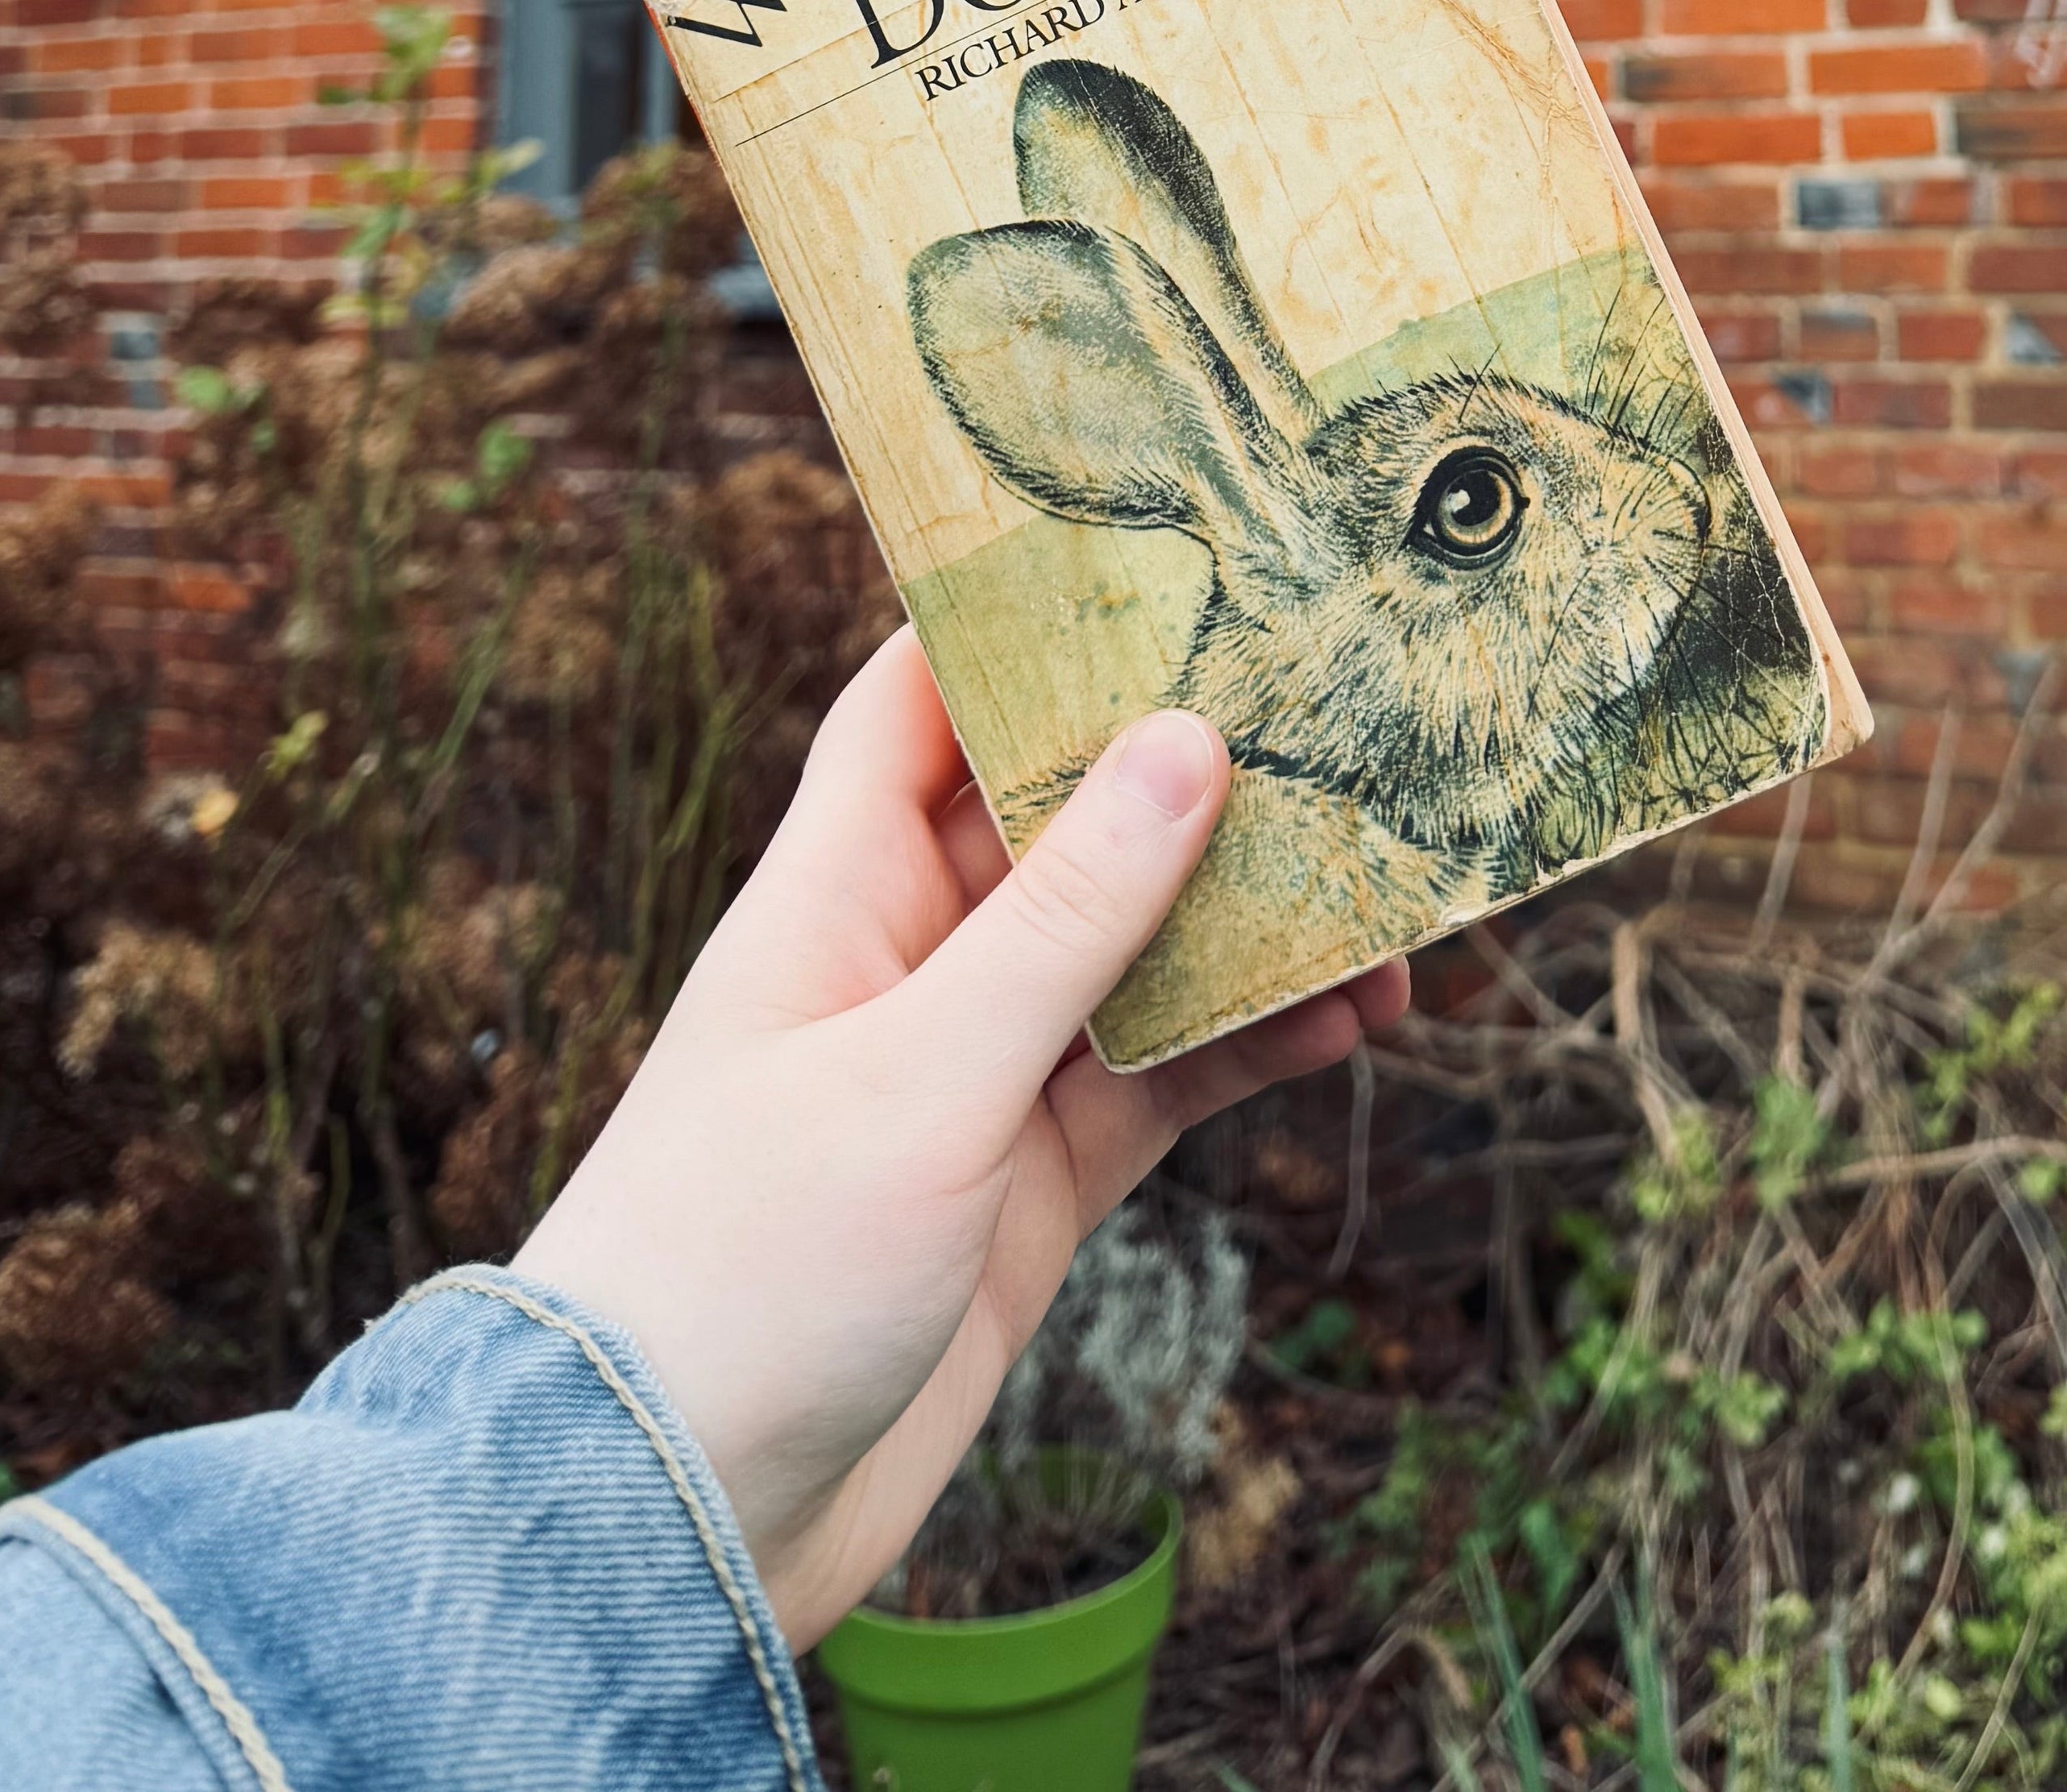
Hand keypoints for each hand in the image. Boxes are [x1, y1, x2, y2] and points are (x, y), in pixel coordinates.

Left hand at [517, 628, 1406, 1648]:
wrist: (669, 1526)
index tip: (1159, 540)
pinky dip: (1254, 1042)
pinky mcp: (1029, 1179)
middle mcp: (909, 957)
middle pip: (1067, 813)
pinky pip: (1163, 1073)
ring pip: (1138, 946)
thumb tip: (1187, 738)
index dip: (1023, 615)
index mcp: (837, 891)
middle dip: (1194, 764)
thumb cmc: (741, 1271)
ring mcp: (974, 1070)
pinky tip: (1354, 1020)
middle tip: (1343, 705)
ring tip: (1396, 884)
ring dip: (1255, 916)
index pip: (924, 697)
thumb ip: (1064, 919)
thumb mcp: (919, 1078)